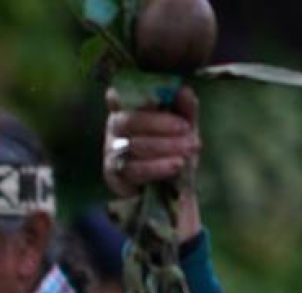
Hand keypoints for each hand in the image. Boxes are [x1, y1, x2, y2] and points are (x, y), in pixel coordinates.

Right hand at [103, 85, 202, 240]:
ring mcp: (111, 151)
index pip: (120, 94)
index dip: (132, 94)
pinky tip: (176, 165)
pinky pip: (133, 169)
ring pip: (133, 146)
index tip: (156, 97)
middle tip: (186, 129)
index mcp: (130, 107)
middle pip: (129, 120)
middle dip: (160, 124)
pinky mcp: (113, 175)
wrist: (173, 191)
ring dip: (164, 146)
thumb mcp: (186, 128)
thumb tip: (184, 90)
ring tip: (190, 149)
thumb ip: (185, 109)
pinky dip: (156, 167)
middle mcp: (116, 126)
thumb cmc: (175, 151)